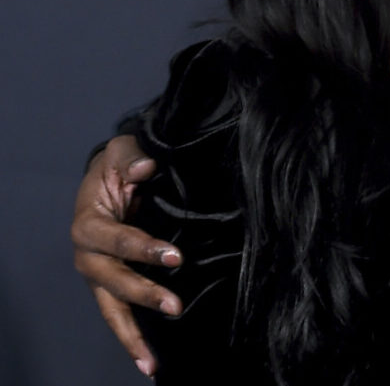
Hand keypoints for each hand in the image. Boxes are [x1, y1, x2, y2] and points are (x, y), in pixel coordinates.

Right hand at [71, 135, 179, 376]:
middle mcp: (88, 256)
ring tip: (152, 364)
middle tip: (175, 307)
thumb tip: (145, 168)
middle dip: (143, 295)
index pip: (116, 240)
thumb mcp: (123, 151)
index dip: (143, 249)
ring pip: (111, 310)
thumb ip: (133, 157)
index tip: (175, 257)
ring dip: (131, 336)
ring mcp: (99, 275)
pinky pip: (120, 315)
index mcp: (88, 224)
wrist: (110, 178)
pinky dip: (133, 339)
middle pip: (112, 281)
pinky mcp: (113, 286)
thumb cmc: (119, 165)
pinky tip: (151, 363)